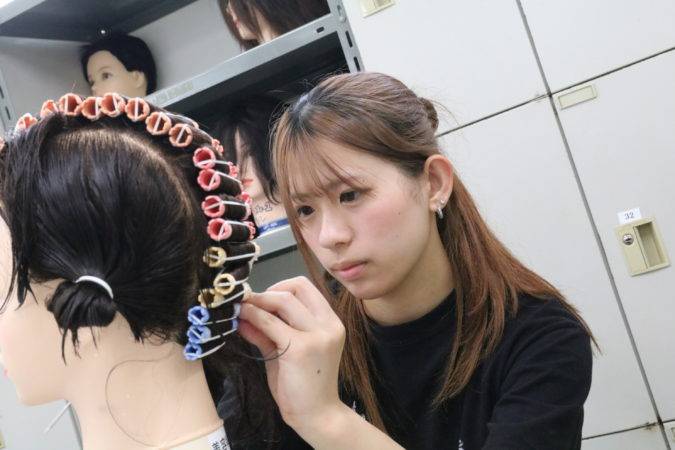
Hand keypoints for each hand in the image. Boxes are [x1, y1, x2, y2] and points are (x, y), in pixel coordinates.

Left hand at [238, 276, 345, 432]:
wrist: (316, 415)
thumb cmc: (303, 385)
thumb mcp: (286, 351)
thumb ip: (268, 331)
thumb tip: (243, 313)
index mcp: (331, 322)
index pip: (305, 287)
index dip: (280, 287)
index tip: (261, 299)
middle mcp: (329, 324)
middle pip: (295, 288)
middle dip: (266, 292)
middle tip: (247, 303)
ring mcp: (317, 335)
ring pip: (283, 300)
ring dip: (258, 302)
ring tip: (240, 309)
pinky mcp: (301, 348)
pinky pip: (271, 324)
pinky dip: (254, 318)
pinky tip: (242, 322)